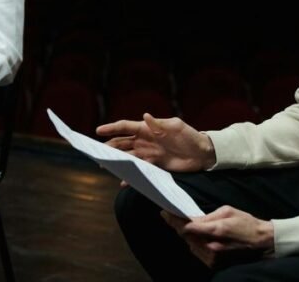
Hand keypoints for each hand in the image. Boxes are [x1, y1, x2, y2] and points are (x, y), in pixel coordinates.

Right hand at [97, 114, 215, 171]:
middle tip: (96, 152)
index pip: (126, 127)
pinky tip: (123, 181)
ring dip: (116, 160)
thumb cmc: (190, 136)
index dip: (112, 128)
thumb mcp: (177, 127)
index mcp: (148, 128)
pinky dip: (130, 174)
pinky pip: (138, 169)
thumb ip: (160, 124)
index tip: (98, 130)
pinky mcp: (155, 164)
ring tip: (104, 165)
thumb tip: (145, 116)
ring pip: (127, 156)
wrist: (202, 153)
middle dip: (109, 146)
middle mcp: (145, 140)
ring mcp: (149, 152)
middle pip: (122, 142)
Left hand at [162, 206, 273, 268]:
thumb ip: (207, 217)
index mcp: (215, 231)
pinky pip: (197, 252)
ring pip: (190, 245)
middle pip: (186, 236)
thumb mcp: (227, 212)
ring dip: (185, 235)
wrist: (261, 242)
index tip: (165, 213)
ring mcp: (212, 257)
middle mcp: (211, 247)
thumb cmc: (246, 222)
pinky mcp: (214, 263)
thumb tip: (191, 219)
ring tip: (179, 224)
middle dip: (177, 226)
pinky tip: (193, 236)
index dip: (175, 220)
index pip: (187, 227)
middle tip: (168, 216)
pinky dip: (193, 243)